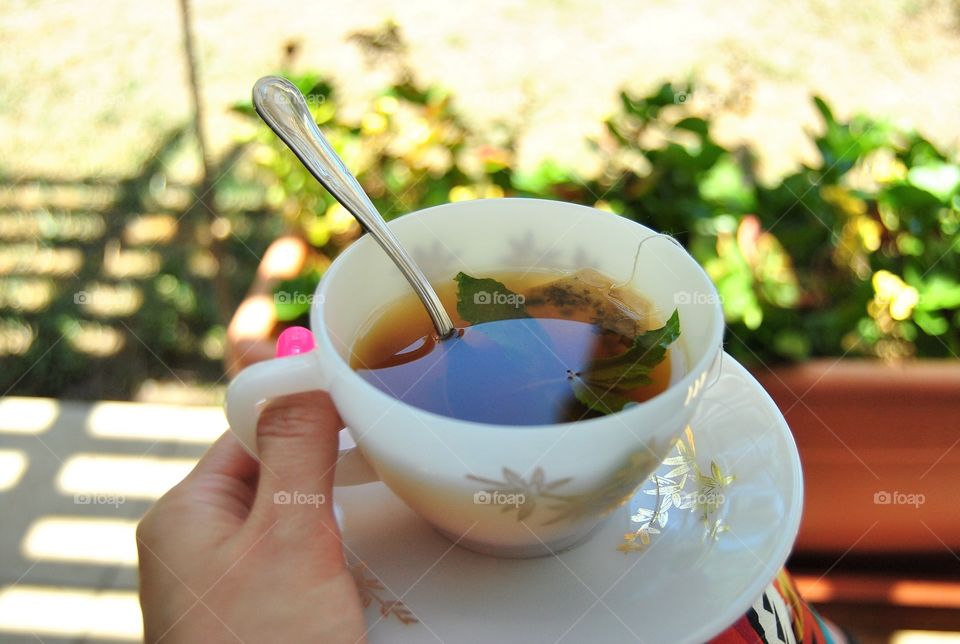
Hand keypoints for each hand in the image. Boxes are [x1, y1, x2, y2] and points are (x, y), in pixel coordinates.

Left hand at [137, 391, 365, 642]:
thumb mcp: (288, 540)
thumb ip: (297, 453)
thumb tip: (301, 375)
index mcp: (183, 514)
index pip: (249, 430)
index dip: (301, 415)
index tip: (350, 404)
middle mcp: (195, 546)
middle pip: (275, 477)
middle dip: (324, 485)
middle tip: (351, 505)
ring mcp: (223, 584)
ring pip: (292, 524)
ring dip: (331, 532)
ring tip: (342, 565)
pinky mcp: (252, 613)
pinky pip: (296, 566)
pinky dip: (328, 568)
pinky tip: (342, 589)